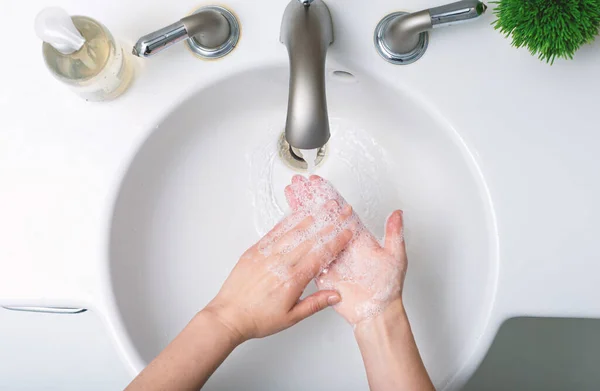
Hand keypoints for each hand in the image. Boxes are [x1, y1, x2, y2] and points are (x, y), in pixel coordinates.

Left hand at [204, 198, 354, 341]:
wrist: (228, 316)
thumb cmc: (257, 319)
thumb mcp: (291, 317)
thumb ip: (315, 304)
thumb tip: (336, 295)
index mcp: (292, 279)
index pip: (320, 255)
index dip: (336, 241)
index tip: (348, 230)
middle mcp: (280, 263)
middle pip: (310, 238)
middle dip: (329, 223)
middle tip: (343, 210)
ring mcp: (266, 254)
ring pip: (293, 231)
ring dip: (311, 217)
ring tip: (324, 206)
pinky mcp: (254, 251)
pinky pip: (274, 233)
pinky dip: (287, 222)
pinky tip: (296, 214)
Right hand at [285, 175, 406, 324]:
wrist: (376, 313)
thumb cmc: (387, 288)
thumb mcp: (395, 258)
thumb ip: (393, 235)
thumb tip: (398, 213)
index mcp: (357, 237)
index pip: (339, 210)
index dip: (327, 195)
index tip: (317, 182)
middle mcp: (341, 243)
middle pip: (322, 215)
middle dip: (309, 198)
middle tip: (298, 183)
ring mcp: (330, 255)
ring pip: (312, 229)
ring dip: (300, 211)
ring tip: (290, 194)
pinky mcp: (320, 270)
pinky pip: (307, 251)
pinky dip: (297, 237)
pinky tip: (288, 223)